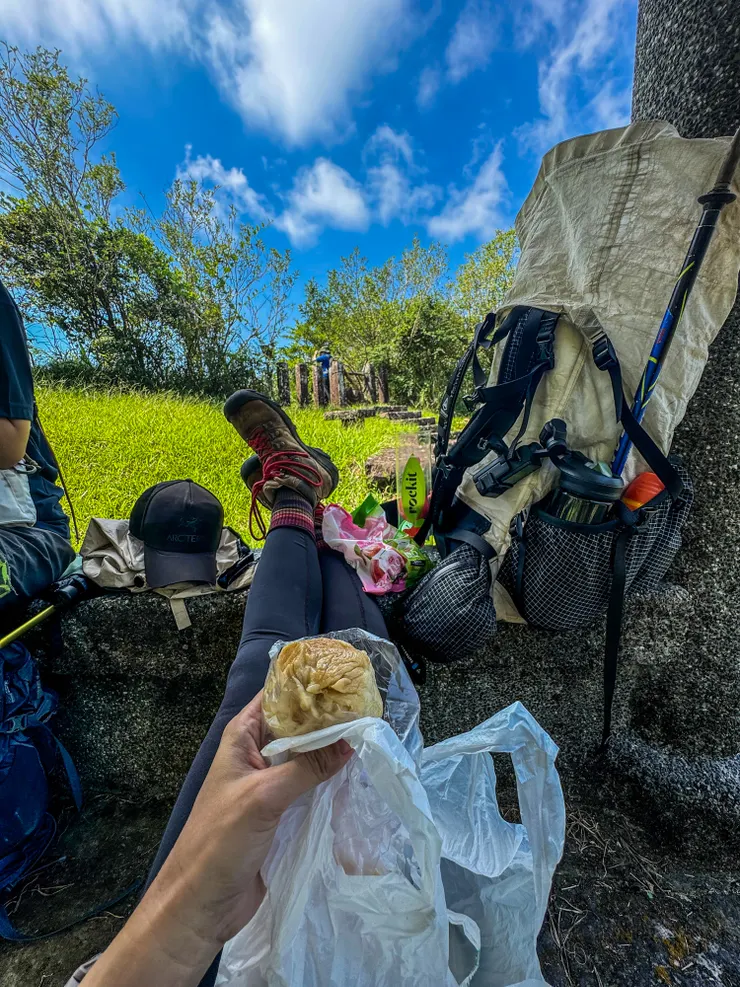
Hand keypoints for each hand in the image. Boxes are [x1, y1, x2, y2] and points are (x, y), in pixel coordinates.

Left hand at [149, 691, 352, 946]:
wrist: (202, 904)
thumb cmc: (220, 842)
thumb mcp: (263, 797)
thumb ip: (306, 767)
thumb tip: (351, 740)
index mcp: (241, 737)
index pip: (276, 695)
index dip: (307, 685)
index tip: (343, 677)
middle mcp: (256, 754)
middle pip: (297, 725)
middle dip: (328, 717)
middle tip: (369, 708)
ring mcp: (269, 783)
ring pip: (306, 756)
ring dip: (332, 750)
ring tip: (371, 736)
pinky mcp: (281, 811)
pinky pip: (310, 785)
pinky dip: (330, 779)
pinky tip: (357, 774)